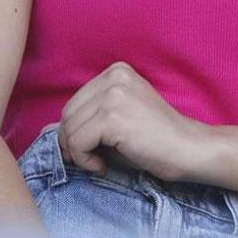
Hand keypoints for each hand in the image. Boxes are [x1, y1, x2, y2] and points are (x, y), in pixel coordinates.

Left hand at [58, 61, 209, 183]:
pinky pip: (77, 142)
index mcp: (117, 71)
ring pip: (69, 129)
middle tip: (91, 159)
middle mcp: (114, 76)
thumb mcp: (118, 122)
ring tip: (101, 162)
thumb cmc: (156, 140)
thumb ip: (88, 119)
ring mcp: (113, 94)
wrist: (188, 149)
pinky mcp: (112, 116)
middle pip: (68, 114)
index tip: (93, 149)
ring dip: (78, 153)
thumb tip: (48, 130)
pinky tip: (103, 165)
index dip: (75, 131)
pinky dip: (84, 160)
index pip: (74, 102)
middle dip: (72, 142)